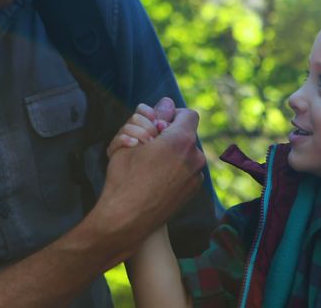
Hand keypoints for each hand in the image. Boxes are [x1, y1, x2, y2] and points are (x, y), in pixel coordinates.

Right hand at [90, 108, 205, 258]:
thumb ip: (150, 118)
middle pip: (185, 134)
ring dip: (171, 153)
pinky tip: (155, 178)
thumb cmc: (124, 177)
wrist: (126, 219)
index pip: (187, 114)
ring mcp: (196, 176)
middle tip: (147, 145)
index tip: (156, 125)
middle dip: (168, 136)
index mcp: (181, 140)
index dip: (171, 116)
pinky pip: (187, 169)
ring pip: (186, 153)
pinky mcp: (193, 190)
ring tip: (148, 164)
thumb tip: (166, 102)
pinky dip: (174, 169)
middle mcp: (194, 157)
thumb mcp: (129, 140)